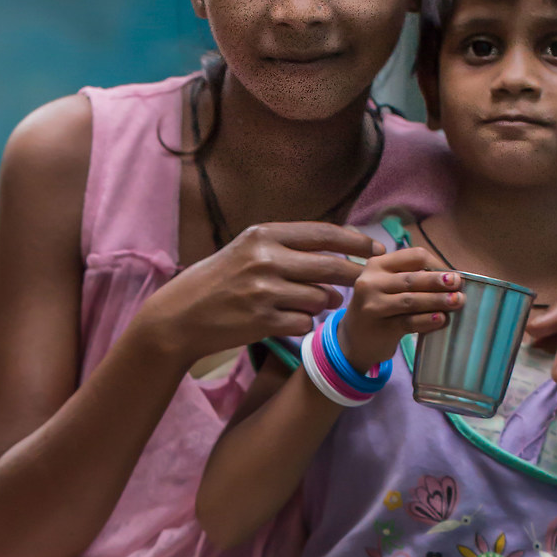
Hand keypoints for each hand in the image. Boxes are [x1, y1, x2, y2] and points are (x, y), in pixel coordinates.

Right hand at [133, 222, 377, 370]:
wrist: (181, 316)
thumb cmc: (217, 281)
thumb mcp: (246, 249)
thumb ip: (286, 246)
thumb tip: (334, 248)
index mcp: (264, 235)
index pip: (323, 233)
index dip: (355, 241)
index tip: (375, 248)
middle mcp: (266, 259)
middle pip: (330, 266)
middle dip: (352, 274)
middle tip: (363, 279)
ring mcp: (265, 292)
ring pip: (321, 298)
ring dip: (323, 303)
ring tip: (308, 303)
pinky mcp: (263, 322)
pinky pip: (305, 323)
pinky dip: (304, 323)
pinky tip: (288, 321)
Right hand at [337, 245, 463, 371]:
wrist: (352, 340)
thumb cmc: (379, 308)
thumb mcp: (386, 286)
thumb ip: (411, 278)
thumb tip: (452, 277)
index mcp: (377, 265)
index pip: (413, 256)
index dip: (436, 264)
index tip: (452, 275)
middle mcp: (371, 282)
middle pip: (413, 278)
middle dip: (439, 281)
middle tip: (459, 285)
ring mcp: (373, 306)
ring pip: (411, 300)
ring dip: (437, 300)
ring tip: (457, 302)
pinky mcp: (380, 328)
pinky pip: (408, 322)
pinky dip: (427, 320)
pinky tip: (441, 319)